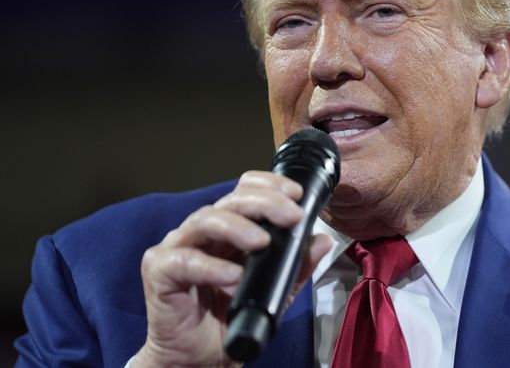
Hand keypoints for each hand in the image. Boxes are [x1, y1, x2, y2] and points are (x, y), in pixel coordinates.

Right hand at [131, 171, 332, 366]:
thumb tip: (322, 241)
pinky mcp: (160, 271)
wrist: (201, 357)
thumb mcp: (274, 290)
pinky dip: (211, 267)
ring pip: (205, 221)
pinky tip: (232, 277)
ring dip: (237, 227)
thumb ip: (297, 265)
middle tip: (291, 216)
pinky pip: (184, 261)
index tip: (296, 194)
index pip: (245, 190)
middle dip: (264, 203)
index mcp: (228, 227)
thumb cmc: (230, 317)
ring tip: (262, 242)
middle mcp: (201, 231)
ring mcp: (178, 247)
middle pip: (230, 201)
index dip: (269, 186)